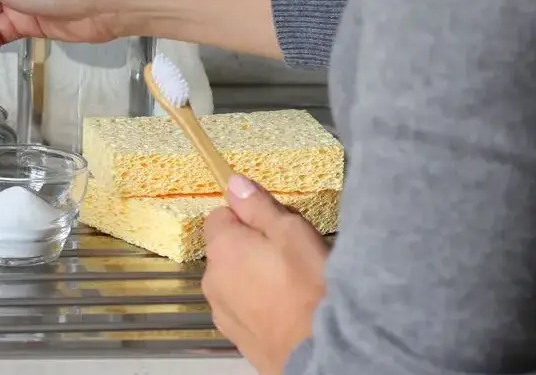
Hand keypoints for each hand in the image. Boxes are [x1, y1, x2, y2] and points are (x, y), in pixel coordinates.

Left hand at [202, 175, 328, 374]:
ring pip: (235, 280)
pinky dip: (259, 305)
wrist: (323, 351)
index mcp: (222, 248)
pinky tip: (286, 310)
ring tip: (291, 287)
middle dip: (251, 248)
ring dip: (254, 278)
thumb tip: (234, 183)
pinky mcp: (236, 336)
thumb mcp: (291, 232)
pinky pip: (244, 308)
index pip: (220, 215)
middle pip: (227, 249)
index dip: (247, 216)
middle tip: (289, 256)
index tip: (273, 225)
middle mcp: (212, 279)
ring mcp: (222, 311)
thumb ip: (258, 206)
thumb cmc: (310, 288)